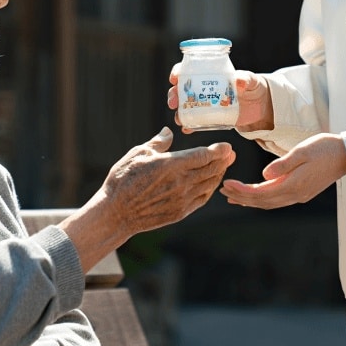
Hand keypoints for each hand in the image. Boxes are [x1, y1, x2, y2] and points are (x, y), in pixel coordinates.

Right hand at [61, 127, 234, 270]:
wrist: (116, 213)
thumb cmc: (123, 180)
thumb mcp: (137, 154)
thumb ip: (158, 143)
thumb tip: (169, 132)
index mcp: (170, 165)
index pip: (202, 156)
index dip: (218, 151)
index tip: (227, 146)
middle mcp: (180, 183)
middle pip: (210, 170)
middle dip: (223, 161)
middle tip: (230, 154)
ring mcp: (182, 200)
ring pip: (208, 184)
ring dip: (218, 174)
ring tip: (222, 166)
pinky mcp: (180, 212)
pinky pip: (202, 199)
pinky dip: (209, 189)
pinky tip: (210, 183)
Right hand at [167, 68, 273, 133]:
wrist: (261, 106)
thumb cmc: (254, 87)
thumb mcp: (251, 80)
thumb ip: (245, 79)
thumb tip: (238, 80)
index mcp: (210, 74)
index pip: (188, 70)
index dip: (178, 72)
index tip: (174, 78)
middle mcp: (203, 88)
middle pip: (181, 89)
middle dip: (173, 95)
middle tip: (173, 102)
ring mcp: (206, 104)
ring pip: (185, 107)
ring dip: (179, 112)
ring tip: (179, 119)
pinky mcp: (210, 118)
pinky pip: (196, 122)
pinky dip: (190, 126)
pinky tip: (187, 129)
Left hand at [220, 133, 345, 209]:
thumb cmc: (325, 148)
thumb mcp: (302, 151)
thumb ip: (282, 164)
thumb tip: (263, 175)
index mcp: (294, 185)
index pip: (261, 192)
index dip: (242, 191)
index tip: (226, 184)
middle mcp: (295, 195)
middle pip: (262, 201)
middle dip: (241, 197)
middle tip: (222, 190)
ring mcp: (299, 195)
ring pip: (269, 202)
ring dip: (250, 200)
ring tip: (233, 196)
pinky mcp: (302, 192)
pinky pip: (277, 199)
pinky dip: (263, 197)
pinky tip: (255, 193)